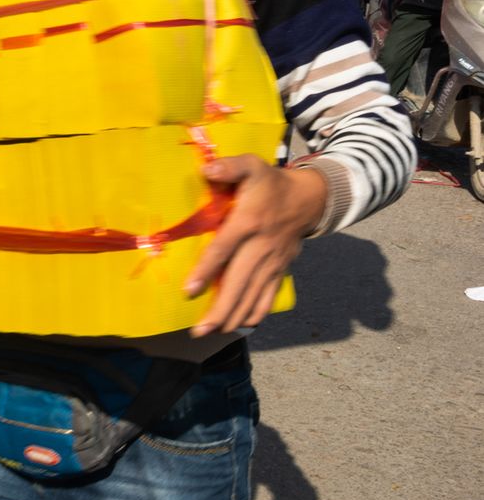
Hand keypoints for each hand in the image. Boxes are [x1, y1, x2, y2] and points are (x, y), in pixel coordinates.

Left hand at [183, 156, 326, 337]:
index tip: (189, 290)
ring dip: (234, 316)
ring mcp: (273, 261)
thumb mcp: (251, 166)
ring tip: (214, 333)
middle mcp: (261, 246)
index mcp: (248, 222)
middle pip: (239, 282)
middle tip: (199, 330)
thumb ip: (229, 167)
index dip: (207, 271)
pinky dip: (257, 312)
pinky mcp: (281, 269)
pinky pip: (269, 295)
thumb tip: (206, 169)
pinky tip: (243, 326)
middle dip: (220, 309)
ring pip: (253, 294)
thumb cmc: (270, 183)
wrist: (309, 198)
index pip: (224, 250)